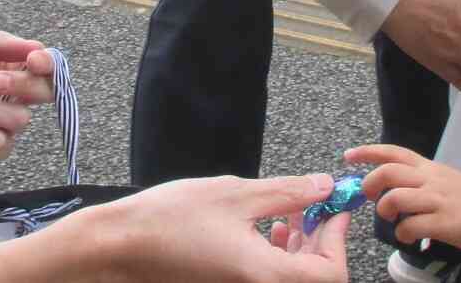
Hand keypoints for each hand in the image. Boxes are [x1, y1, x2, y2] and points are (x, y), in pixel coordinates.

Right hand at [57, 174, 348, 282]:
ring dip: (302, 249)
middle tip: (317, 207)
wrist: (121, 245)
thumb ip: (287, 193)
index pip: (329, 274)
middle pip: (314, 280)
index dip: (338, 240)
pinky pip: (267, 279)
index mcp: (263, 275)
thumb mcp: (237, 195)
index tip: (335, 209)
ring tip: (291, 214)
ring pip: (291, 280)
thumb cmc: (170, 219)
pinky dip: (278, 257)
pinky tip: (268, 228)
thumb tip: (323, 187)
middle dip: (322, 242)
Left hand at [346, 144, 460, 260]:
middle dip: (371, 183)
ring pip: (396, 197)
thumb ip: (421, 179)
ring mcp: (437, 200)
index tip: (349, 155)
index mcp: (429, 168)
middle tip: (371, 197)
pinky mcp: (444, 223)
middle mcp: (430, 180)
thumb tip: (395, 186)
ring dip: (386, 210)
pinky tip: (408, 237)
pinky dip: (402, 234)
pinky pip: (411, 226)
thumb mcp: (445, 179)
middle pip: (389, 172)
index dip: (369, 152)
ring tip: (392, 219)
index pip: (395, 152)